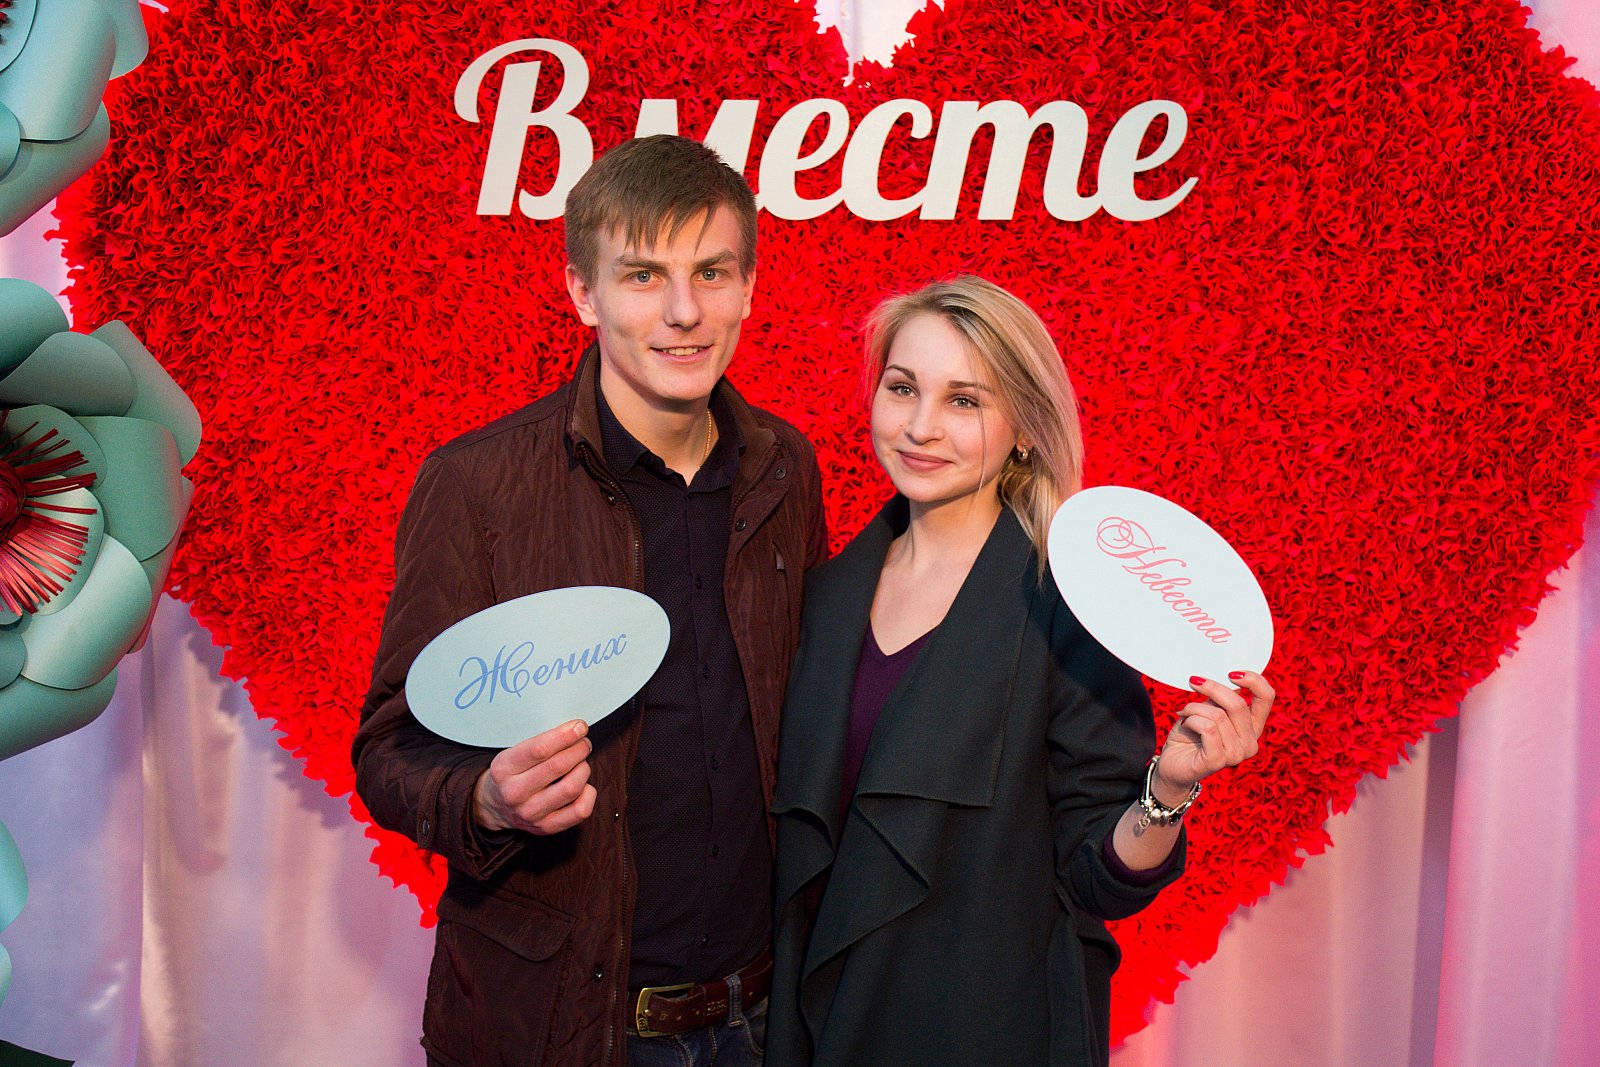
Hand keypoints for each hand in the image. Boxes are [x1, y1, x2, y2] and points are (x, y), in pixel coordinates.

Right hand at [473, 720, 597, 833]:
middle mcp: (515, 793)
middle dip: (578, 749)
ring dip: (583, 769)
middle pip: (558, 766)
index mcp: (504, 769)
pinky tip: (583, 785)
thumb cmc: (511, 774)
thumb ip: (539, 744)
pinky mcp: (546, 827)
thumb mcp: (513, 754)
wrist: (495, 807)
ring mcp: (531, 813)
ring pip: (571, 787)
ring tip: (581, 763)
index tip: (580, 727)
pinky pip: (580, 810)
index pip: (540, 749)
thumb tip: (575, 731)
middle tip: (583, 744)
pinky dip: (589, 793)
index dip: (565, 735)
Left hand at [1152, 671, 1274, 801]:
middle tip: (1193, 681)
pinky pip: (1207, 728)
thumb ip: (1219, 698)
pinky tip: (1184, 725)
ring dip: (1194, 708)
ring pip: (1217, 715)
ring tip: (1185, 714)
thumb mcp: (1207, 710)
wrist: (1172, 764)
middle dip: (1211, 688)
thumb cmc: (1190, 735)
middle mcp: (1250, 743)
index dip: (1254, 680)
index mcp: (1253, 727)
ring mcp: (1236, 755)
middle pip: (1237, 704)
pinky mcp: (1218, 761)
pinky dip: (1191, 720)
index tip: (1231, 673)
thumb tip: (1225, 677)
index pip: (1267, 697)